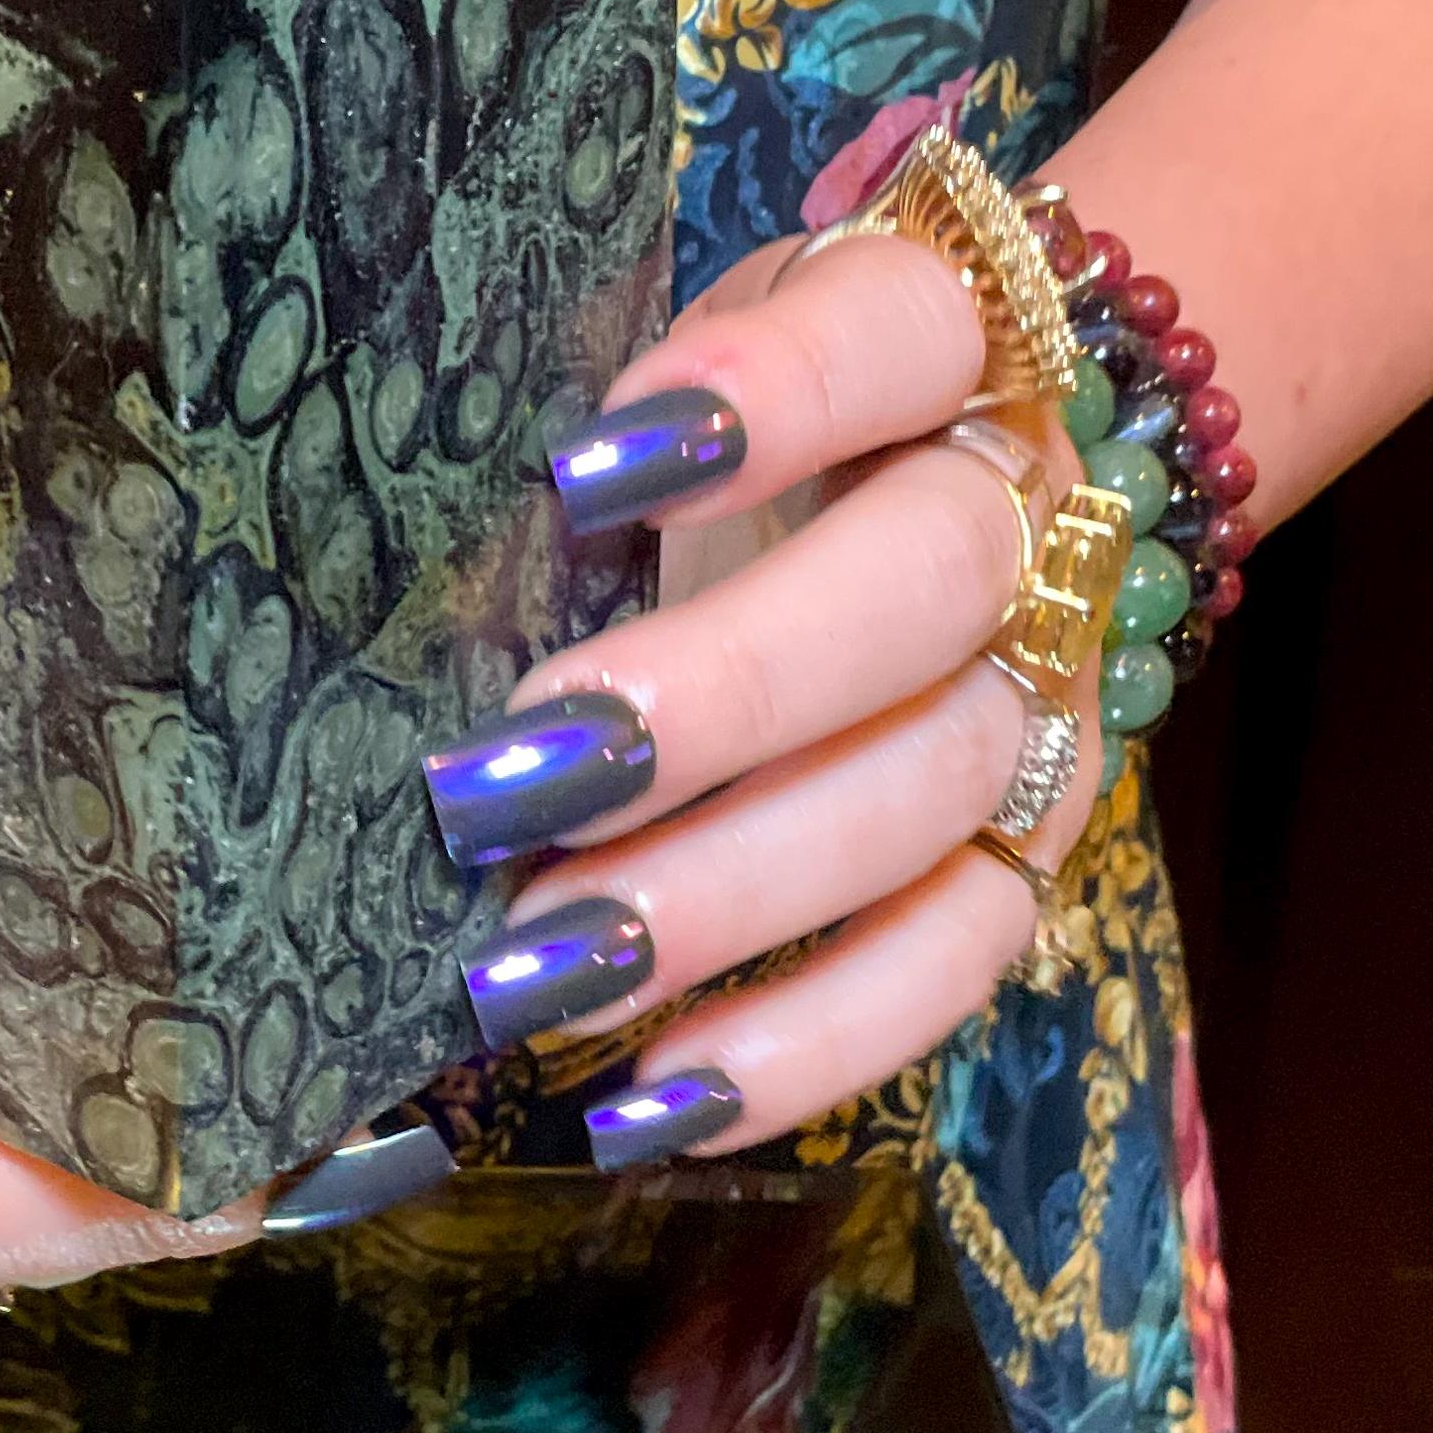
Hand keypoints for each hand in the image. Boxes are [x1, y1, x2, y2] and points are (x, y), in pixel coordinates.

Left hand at [443, 228, 1098, 1163]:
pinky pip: (959, 956)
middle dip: (719, 696)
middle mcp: (1023, 507)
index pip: (891, 335)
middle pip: (919, 590)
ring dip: (729, 893)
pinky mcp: (1038, 841)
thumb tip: (386, 534)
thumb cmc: (744, 400)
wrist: (950, 448)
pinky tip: (650, 1097)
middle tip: (512, 779)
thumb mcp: (686, 349)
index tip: (584, 468)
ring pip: (932, 791)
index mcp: (938, 335)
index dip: (770, 396)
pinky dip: (813, 1041)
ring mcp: (1046, 685)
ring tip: (534, 966)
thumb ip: (611, 423)